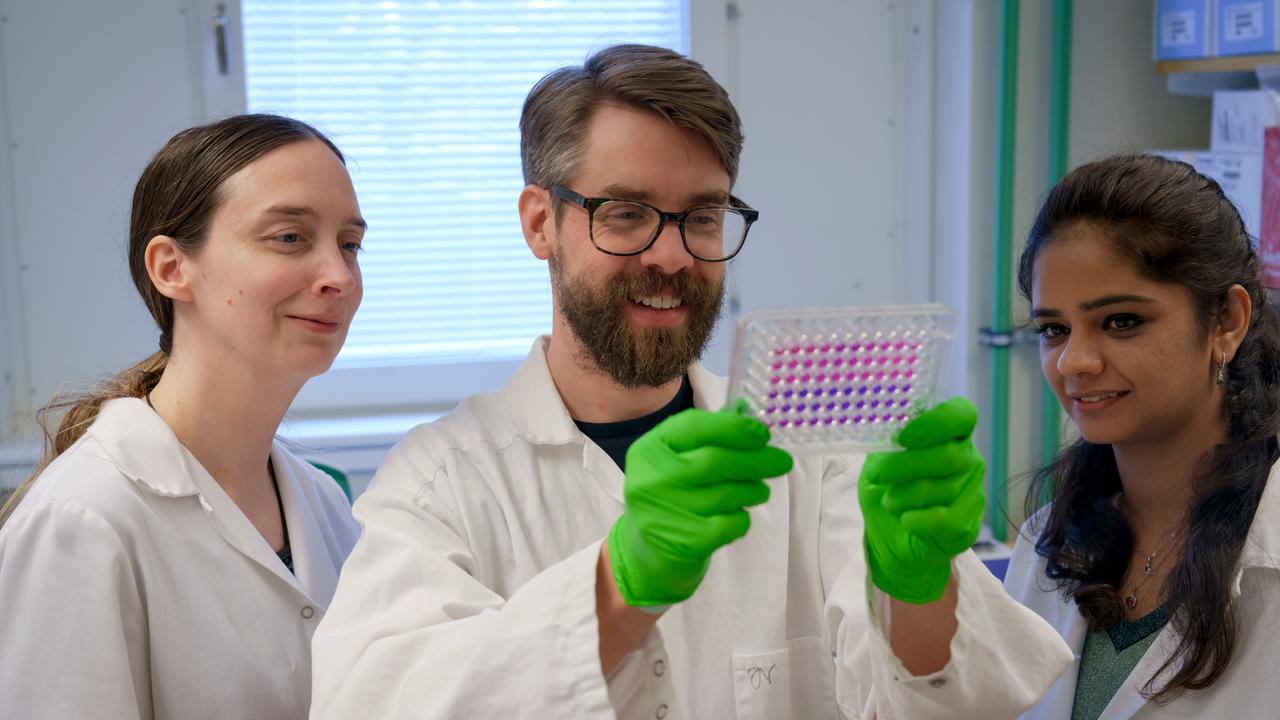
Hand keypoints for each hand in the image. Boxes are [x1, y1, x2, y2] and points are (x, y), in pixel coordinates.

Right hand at [607, 402, 793, 606]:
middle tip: (782, 461)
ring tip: (759, 490)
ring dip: (754, 490)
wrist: (648, 554)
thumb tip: (749, 411)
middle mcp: (651, 479)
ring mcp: (665, 513)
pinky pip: (730, 523)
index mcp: (649, 450)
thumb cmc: (671, 497)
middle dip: (757, 460)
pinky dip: (742, 518)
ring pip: (728, 494)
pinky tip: (736, 516)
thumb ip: (709, 435)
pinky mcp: (684, 543)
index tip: (762, 434)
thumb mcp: (677, 461)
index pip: (694, 426)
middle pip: (716, 460)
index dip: (734, 427)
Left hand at [858, 397, 985, 603]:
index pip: (962, 415)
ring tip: (889, 502)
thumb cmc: (887, 490)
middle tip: (877, 476)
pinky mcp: (968, 524)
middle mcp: (967, 459)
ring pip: (943, 489)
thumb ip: (885, 444)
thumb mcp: (878, 462)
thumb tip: (884, 430)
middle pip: (948, 456)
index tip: (904, 437)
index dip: (937, 423)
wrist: (890, 535)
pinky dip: (918, 520)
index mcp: (949, 435)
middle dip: (905, 466)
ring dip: (904, 496)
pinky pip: (945, 519)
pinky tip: (905, 520)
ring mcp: (972, 492)